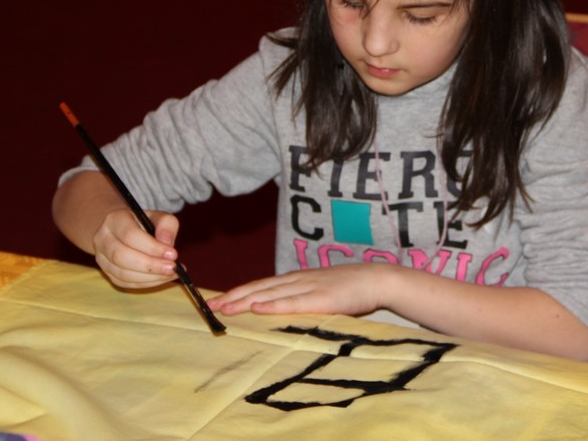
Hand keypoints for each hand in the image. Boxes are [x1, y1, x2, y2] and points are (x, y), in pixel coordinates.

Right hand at [91, 206, 179, 288]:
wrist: (122, 231)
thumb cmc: (144, 223)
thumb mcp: (158, 216)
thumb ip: (167, 225)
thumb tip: (167, 245)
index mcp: (114, 219)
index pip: (130, 235)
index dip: (152, 247)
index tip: (173, 254)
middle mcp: (102, 239)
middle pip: (122, 256)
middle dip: (150, 265)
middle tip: (173, 268)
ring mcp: (101, 258)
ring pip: (122, 273)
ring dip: (150, 277)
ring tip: (171, 274)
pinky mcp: (107, 272)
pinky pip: (125, 283)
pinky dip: (146, 283)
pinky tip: (162, 278)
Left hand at [208, 264, 390, 316]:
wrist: (376, 279)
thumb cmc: (350, 288)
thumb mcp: (321, 290)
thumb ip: (302, 297)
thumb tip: (281, 309)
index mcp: (297, 279)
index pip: (262, 285)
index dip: (239, 292)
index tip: (218, 300)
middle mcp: (298, 280)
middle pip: (260, 288)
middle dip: (234, 297)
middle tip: (211, 307)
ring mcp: (309, 288)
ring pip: (270, 294)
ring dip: (245, 300)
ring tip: (225, 308)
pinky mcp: (321, 299)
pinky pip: (292, 303)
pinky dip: (272, 305)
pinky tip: (257, 308)